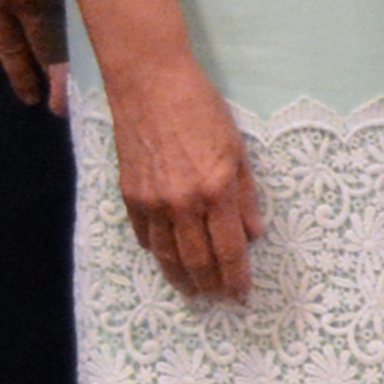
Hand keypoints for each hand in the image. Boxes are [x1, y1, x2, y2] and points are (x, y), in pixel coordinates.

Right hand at [101, 51, 256, 300]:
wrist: (149, 84)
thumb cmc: (202, 109)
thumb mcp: (238, 149)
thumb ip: (246, 196)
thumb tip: (254, 234)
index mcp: (216, 191)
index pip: (230, 250)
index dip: (237, 277)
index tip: (242, 295)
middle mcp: (182, 203)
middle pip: (197, 260)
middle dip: (211, 286)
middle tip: (219, 300)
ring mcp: (152, 201)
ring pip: (167, 255)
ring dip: (181, 277)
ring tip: (193, 290)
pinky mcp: (129, 194)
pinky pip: (144, 235)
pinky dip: (157, 252)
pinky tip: (166, 259)